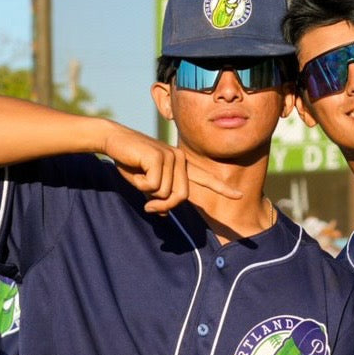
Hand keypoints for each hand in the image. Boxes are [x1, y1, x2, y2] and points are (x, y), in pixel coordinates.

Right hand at [100, 126, 240, 213]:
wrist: (114, 141)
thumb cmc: (130, 163)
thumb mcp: (145, 185)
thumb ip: (157, 198)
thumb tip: (164, 213)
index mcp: (181, 165)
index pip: (205, 178)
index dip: (222, 188)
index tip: (240, 195)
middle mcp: (180, 159)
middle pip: (181, 197)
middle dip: (162, 204)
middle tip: (147, 204)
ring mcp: (172, 156)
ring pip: (165, 193)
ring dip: (146, 191)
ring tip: (138, 175)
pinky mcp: (160, 156)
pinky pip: (153, 185)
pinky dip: (139, 183)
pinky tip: (134, 168)